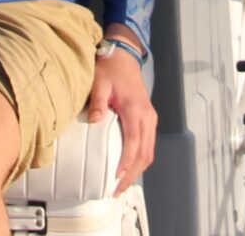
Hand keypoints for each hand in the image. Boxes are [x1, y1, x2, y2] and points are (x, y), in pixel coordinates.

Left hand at [85, 37, 156, 193]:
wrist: (124, 55)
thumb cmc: (111, 68)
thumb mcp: (100, 82)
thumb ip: (98, 102)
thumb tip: (94, 121)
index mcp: (135, 109)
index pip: (134, 143)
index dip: (127, 163)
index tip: (117, 177)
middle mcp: (147, 116)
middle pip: (145, 153)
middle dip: (133, 174)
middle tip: (117, 189)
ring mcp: (150, 117)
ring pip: (149, 151)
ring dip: (138, 169)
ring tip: (122, 183)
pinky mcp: (148, 117)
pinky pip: (148, 143)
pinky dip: (140, 158)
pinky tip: (129, 166)